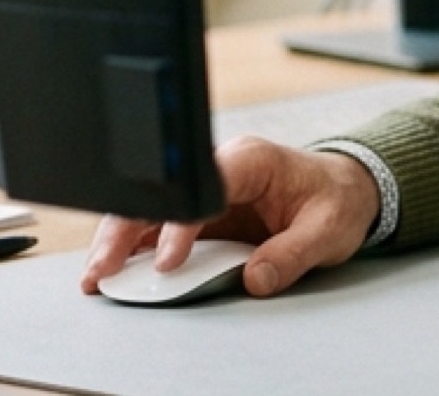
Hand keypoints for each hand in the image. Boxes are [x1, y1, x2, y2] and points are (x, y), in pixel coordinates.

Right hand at [77, 136, 381, 299]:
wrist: (344, 190)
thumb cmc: (335, 200)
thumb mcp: (328, 229)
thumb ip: (293, 253)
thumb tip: (256, 278)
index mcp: (250, 160)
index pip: (202, 188)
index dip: (179, 224)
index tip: (166, 261)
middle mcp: (218, 169)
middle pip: (160, 194)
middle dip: (126, 231)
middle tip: (103, 269)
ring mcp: (204, 190)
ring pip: (148, 209)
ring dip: (118, 241)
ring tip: (95, 277)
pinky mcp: (199, 213)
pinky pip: (157, 227)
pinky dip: (132, 249)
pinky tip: (112, 272)